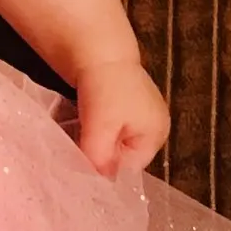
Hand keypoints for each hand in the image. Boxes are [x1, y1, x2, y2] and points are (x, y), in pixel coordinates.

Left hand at [73, 57, 169, 177]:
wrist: (96, 49)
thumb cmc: (105, 89)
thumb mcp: (101, 129)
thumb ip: (99, 159)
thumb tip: (97, 182)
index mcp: (156, 134)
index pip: (130, 169)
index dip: (106, 169)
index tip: (82, 167)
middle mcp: (152, 125)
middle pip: (121, 155)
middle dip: (99, 155)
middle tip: (75, 152)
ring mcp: (138, 112)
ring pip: (111, 140)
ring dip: (93, 140)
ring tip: (74, 135)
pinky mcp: (122, 102)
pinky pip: (106, 125)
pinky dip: (92, 126)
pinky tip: (77, 121)